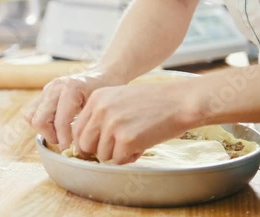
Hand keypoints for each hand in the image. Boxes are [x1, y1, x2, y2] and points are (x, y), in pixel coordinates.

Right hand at [23, 69, 123, 149]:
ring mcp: (46, 89)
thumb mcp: (101, 105)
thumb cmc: (104, 92)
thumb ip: (88, 122)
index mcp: (70, 88)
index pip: (59, 121)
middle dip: (50, 135)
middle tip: (63, 142)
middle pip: (38, 119)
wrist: (101, 76)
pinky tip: (55, 127)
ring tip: (58, 134)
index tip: (68, 149)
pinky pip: (31, 112)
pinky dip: (40, 123)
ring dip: (42, 129)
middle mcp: (55, 87)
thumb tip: (79, 148)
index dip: (63, 139)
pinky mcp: (42, 94)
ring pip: (30, 116)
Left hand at [72, 81, 200, 163]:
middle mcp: (100, 110)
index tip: (96, 148)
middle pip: (85, 144)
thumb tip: (85, 144)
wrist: (182, 101)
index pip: (77, 129)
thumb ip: (101, 116)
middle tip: (115, 150)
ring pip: (102, 155)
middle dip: (99, 152)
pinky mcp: (126, 139)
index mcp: (97, 97)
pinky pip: (118, 160)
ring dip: (117, 155)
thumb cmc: (154, 102)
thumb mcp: (119, 99)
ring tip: (135, 143)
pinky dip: (130, 158)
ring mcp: (112, 125)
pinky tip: (142, 146)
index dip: (87, 143)